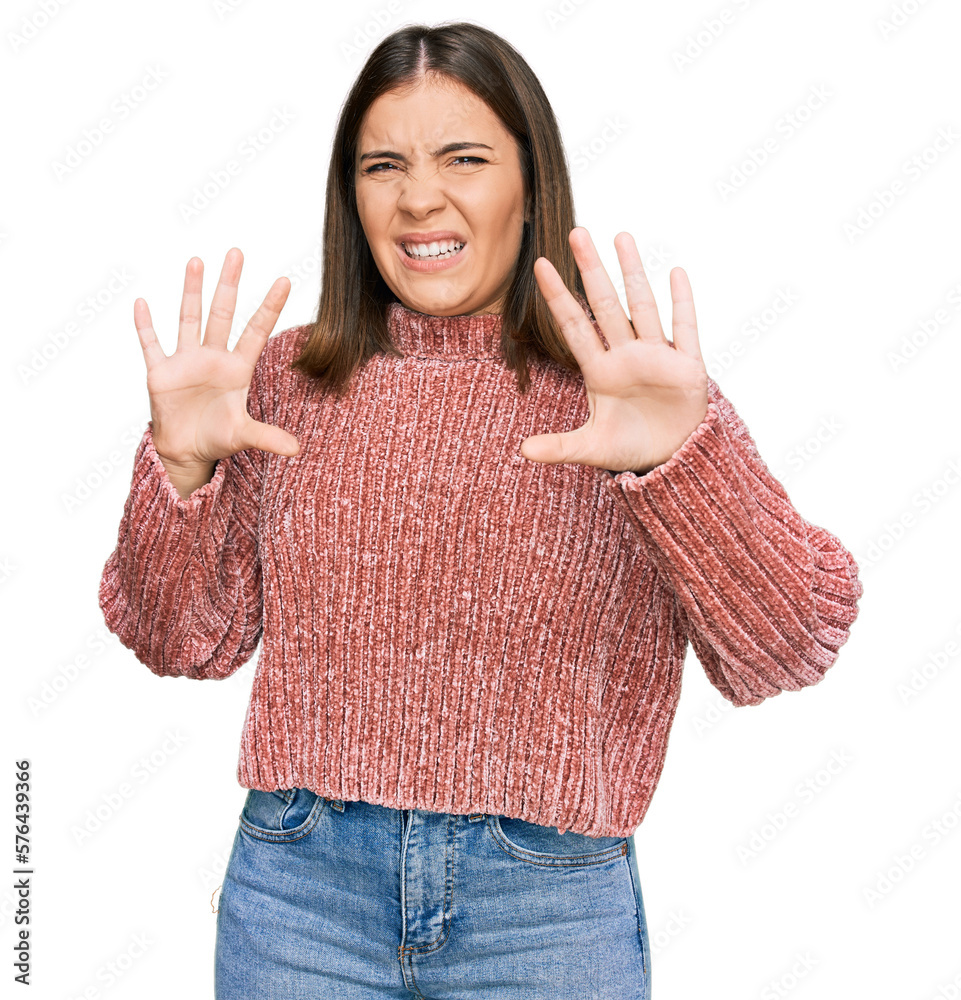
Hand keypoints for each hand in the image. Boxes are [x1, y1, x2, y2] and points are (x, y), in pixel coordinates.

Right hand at [134, 248, 299, 468]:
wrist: (186, 450)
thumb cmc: (217, 437)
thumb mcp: (244, 435)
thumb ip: (268, 437)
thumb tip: (297, 451)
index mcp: (237, 369)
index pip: (256, 331)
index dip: (269, 307)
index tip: (285, 280)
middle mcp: (213, 358)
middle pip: (223, 313)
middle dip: (229, 284)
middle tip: (237, 253)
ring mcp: (186, 361)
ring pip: (189, 318)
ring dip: (191, 291)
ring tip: (196, 262)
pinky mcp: (160, 373)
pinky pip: (151, 344)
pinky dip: (145, 326)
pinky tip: (142, 303)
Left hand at [520, 228, 708, 474]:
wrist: (673, 459)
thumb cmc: (631, 449)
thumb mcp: (592, 448)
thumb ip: (559, 447)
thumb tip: (522, 453)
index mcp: (600, 372)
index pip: (574, 326)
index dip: (558, 296)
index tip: (541, 265)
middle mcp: (626, 356)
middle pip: (606, 304)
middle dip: (592, 270)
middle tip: (577, 231)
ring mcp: (656, 357)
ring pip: (643, 306)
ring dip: (633, 272)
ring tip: (621, 236)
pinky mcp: (687, 366)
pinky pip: (685, 329)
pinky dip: (682, 302)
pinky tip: (675, 273)